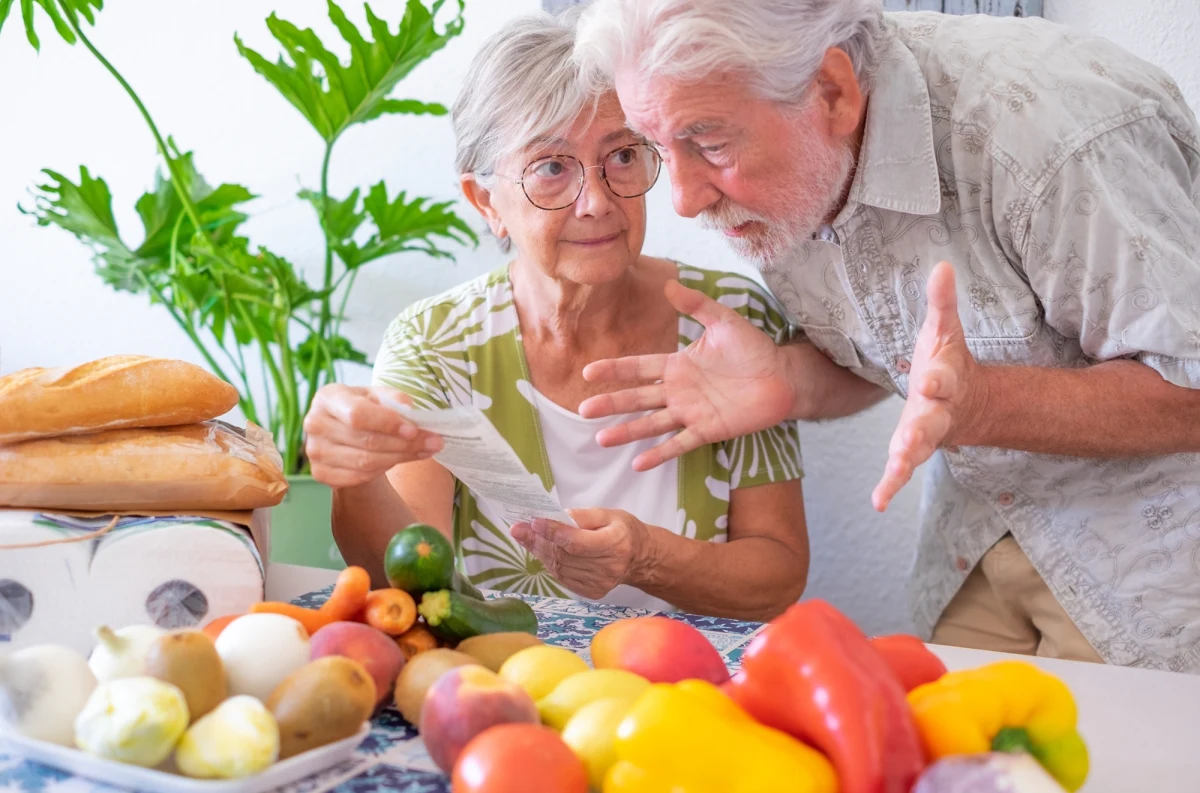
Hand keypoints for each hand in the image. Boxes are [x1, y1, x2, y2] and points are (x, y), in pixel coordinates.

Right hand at [303, 384, 443, 488]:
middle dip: (405, 444)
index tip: (415, 430)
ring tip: (424, 451)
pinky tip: (399, 460)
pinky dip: (384, 470)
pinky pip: (359, 477)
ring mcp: (315, 451)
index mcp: (328, 397)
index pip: (358, 414)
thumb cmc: (365, 409)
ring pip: (366, 462)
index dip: (388, 424)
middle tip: (435, 443)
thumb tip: (410, 410)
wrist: (344, 433)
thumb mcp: (379, 396)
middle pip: (366, 441)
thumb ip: (394, 398)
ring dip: (401, 458)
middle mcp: (315, 423)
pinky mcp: (319, 473)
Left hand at [509, 509, 650, 599]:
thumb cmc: (624, 531)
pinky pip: (562, 578)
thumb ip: (583, 515)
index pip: (576, 542)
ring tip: (525, 537)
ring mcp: (599, 584)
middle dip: (538, 541)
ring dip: (539, 552)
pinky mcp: (592, 592)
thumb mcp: (609, 514)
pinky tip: (542, 550)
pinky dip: (549, 563)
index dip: (553, 532)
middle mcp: (608, 568)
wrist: (640, 558)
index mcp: (615, 544)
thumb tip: (557, 516)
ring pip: (559, 568)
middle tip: (518, 528)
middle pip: (564, 556)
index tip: (534, 522)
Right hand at [579, 280, 795, 470]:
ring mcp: (691, 412)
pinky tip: (638, 463)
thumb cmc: (753, 348)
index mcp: (677, 365)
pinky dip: (660, 453)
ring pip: (652, 423)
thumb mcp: (723, 321)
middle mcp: (678, 391)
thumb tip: (667, 285)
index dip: (614, 370)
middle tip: (584, 410)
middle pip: (637, 398)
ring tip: (601, 441)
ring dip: (627, 432)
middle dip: (611, 404)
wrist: (782, 377)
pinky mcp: (708, 430)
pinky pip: (680, 444)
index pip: (638, 367)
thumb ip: (696, 305)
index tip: (587, 372)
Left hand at [873, 261, 985, 511]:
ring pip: (917, 449)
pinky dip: (891, 486)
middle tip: (909, 437)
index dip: (937, 380)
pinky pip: (901, 471)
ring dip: (905, 460)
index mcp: (945, 379)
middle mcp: (937, 411)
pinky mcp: (913, 450)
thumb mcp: (945, 331)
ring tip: (894, 470)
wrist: (969, 404)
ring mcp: (926, 435)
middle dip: (920, 428)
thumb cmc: (947, 363)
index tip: (930, 380)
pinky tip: (878, 502)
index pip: (943, 378)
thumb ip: (942, 303)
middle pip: (930, 421)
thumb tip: (942, 265)